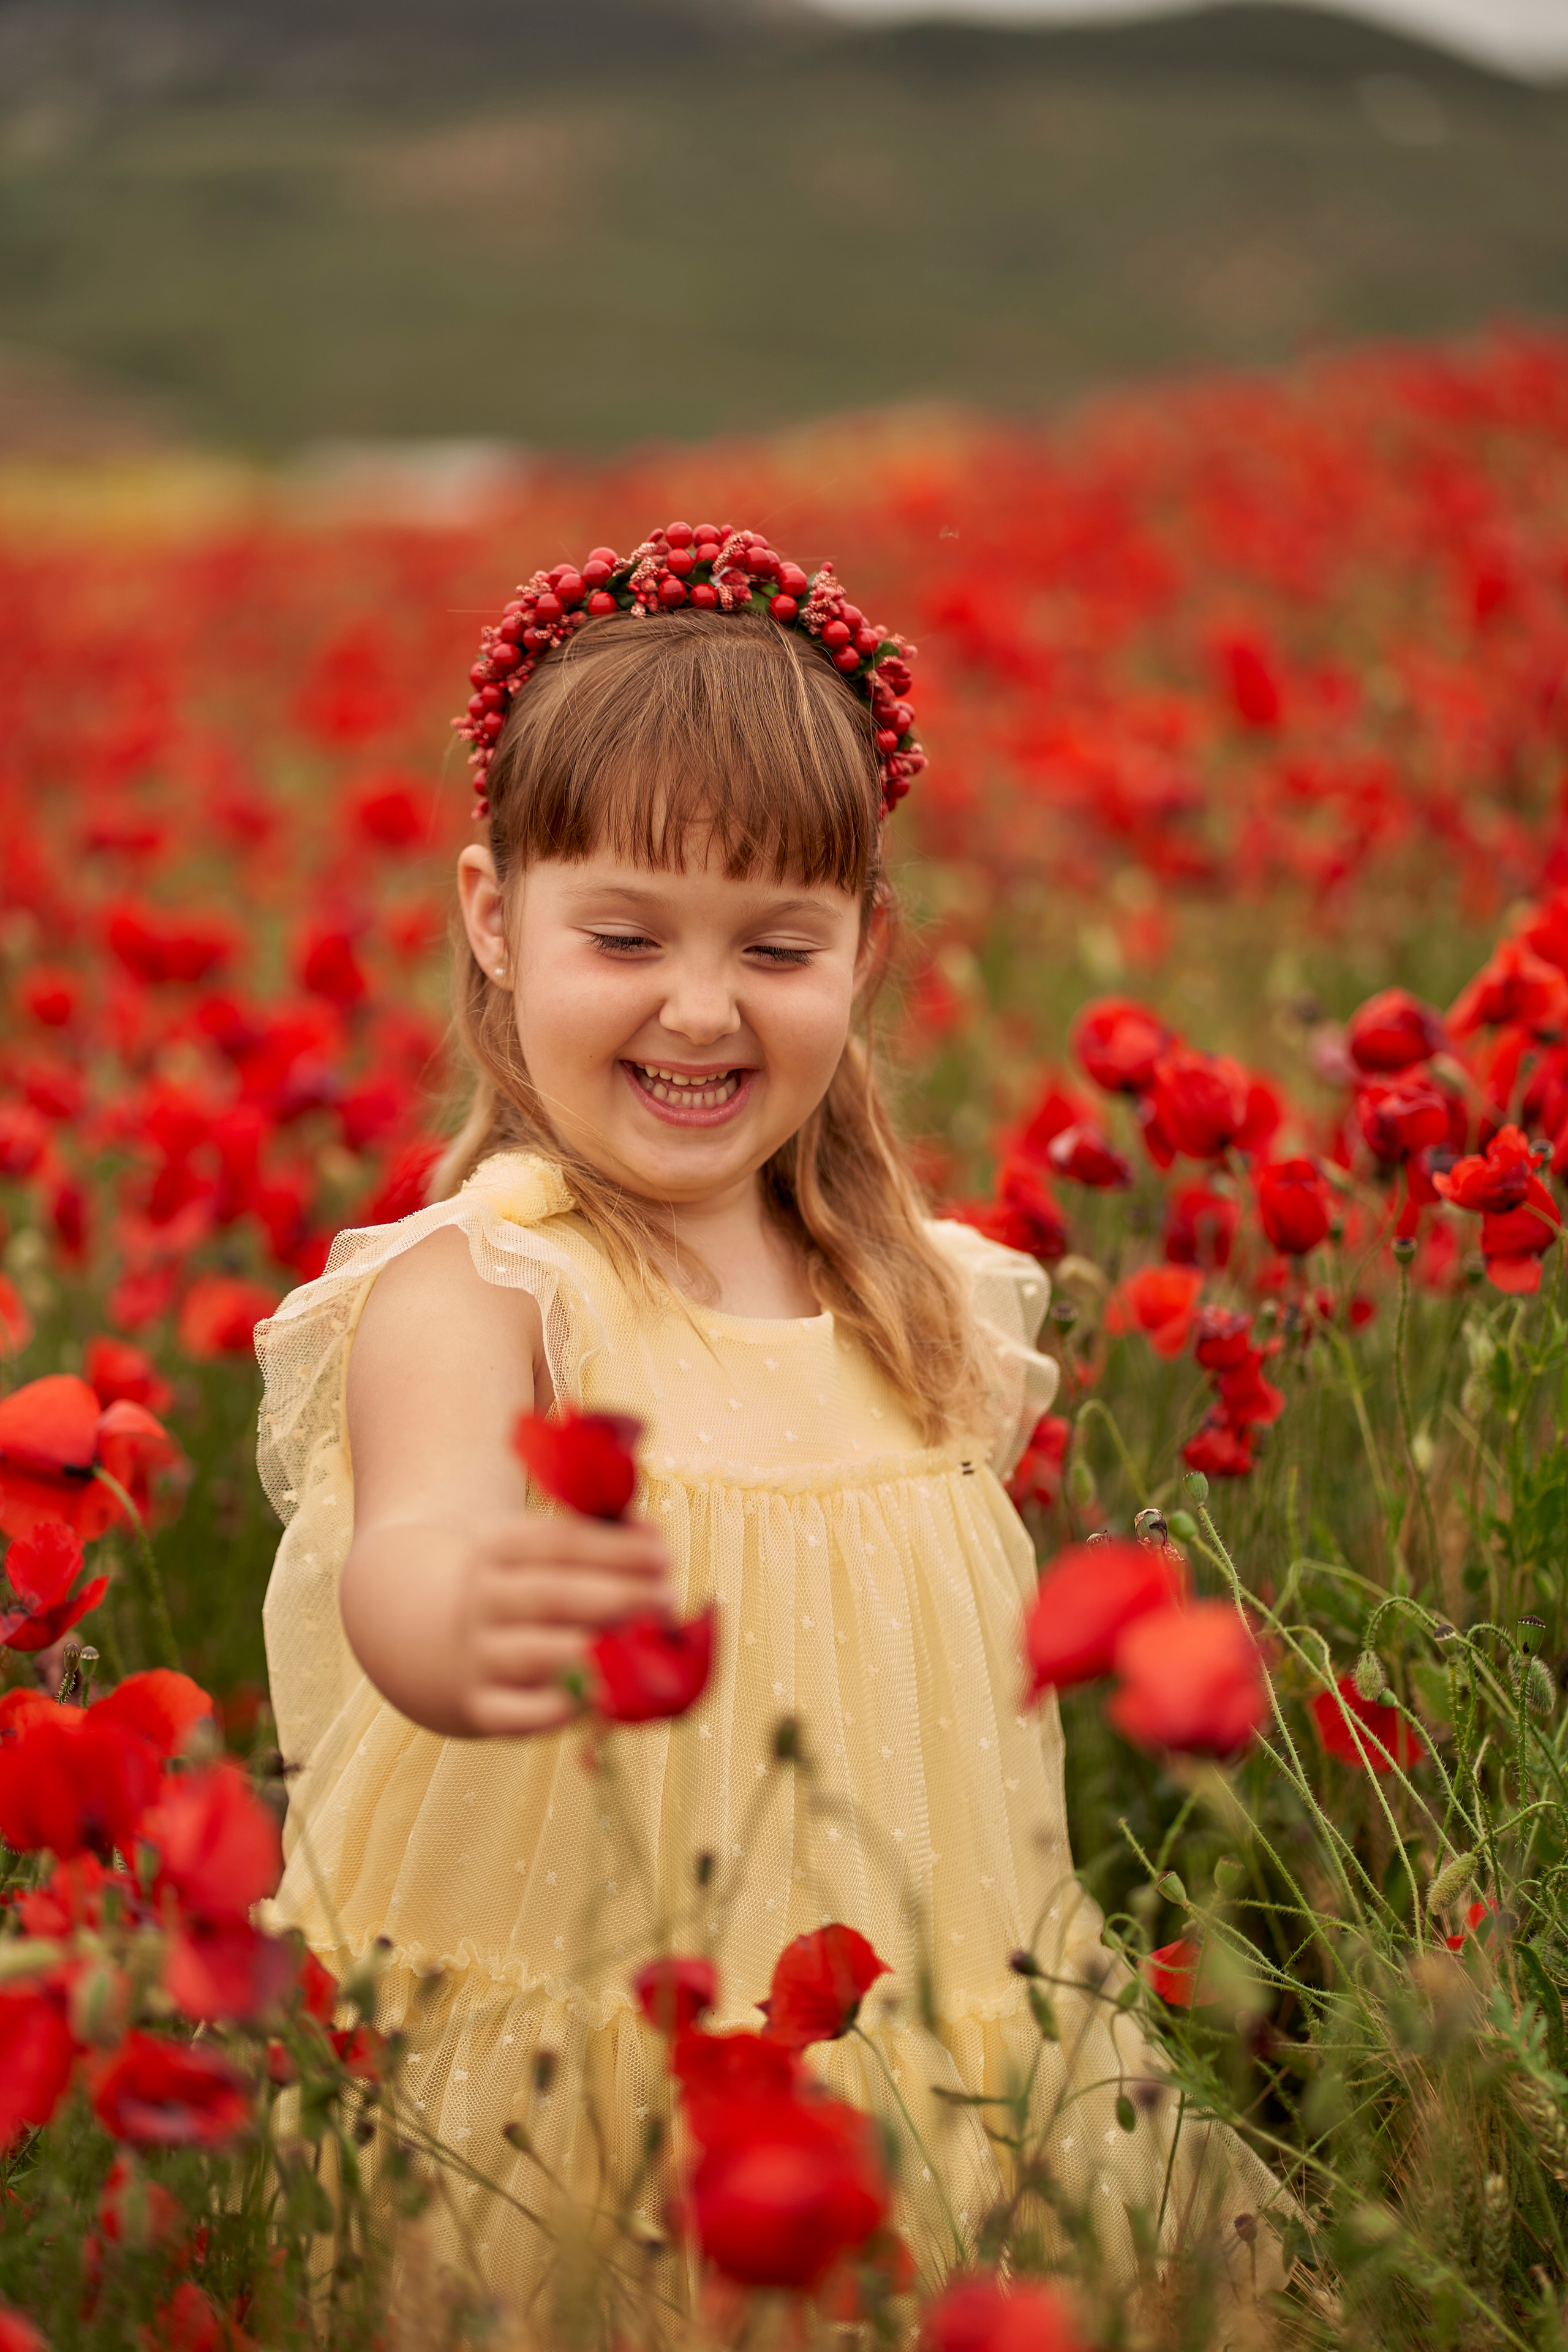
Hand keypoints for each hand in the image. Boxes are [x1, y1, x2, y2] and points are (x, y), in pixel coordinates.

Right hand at [457, 1511, 672, 1736]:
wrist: (451, 1641)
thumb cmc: (527, 1587)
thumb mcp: (547, 1549)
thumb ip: (604, 1538)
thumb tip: (654, 1538)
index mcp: (498, 1548)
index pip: (560, 1542)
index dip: (617, 1550)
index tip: (665, 1557)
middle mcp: (483, 1600)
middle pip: (552, 1595)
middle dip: (620, 1596)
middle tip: (668, 1599)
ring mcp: (479, 1655)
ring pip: (538, 1654)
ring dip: (598, 1650)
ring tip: (644, 1646)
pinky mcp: (481, 1707)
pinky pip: (522, 1713)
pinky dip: (565, 1708)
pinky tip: (606, 1696)